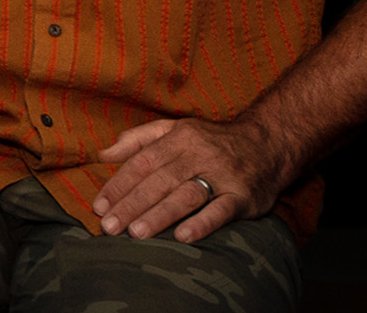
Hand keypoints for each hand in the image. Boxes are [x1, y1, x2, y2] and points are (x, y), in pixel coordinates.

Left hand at [91, 116, 294, 243]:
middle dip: (132, 204)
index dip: (119, 185)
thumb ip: (138, 139)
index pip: (142, 162)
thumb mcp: (175, 129)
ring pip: (186, 195)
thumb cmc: (211, 142)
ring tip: (136, 233)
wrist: (268, 144)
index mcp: (179, 138)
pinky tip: (183, 237)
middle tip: (110, 227)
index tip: (99, 206)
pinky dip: (203, 223)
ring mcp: (222, 175)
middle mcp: (199, 154)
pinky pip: (221, 210)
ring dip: (160, 214)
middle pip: (160, 180)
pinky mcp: (243, 196)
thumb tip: (103, 154)